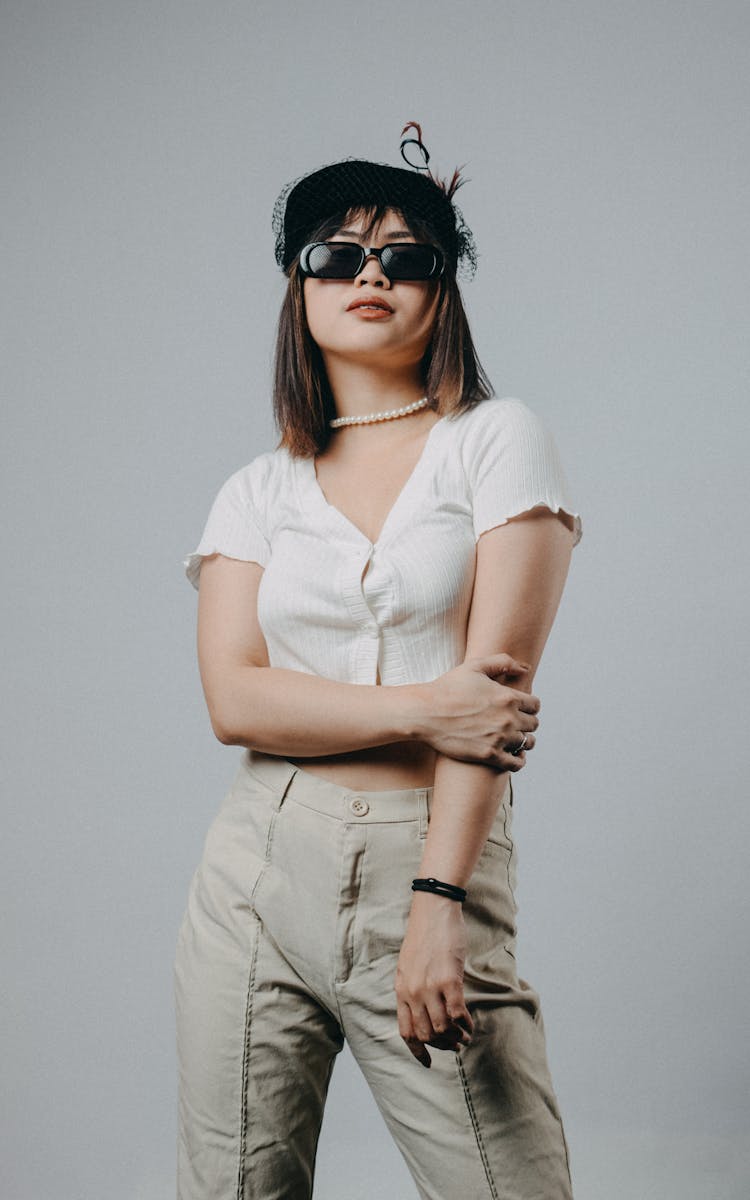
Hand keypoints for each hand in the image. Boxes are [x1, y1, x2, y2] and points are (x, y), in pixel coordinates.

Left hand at [394, 892, 474, 1067]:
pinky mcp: (448, 980)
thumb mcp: (408, 966)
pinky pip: (457, 1014)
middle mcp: (412, 992)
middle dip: (442, 1045)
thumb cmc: (424, 936)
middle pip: (426, 1034)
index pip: (406, 1031)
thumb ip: (412, 989)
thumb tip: (423, 1012)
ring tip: (465, 1036)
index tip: (428, 1062)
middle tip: (455, 1045)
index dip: (417, 1051)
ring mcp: (430, 988)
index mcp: (401, 990)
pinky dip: (465, 1024)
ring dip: (456, 1037)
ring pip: (442, 1029)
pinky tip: (470, 1023)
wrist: (433, 910)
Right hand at [417, 654, 539, 770]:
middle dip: (527, 723)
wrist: (426, 713)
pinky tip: (514, 756)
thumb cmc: (447, 688)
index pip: (535, 705)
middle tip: (517, 723)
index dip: (529, 706)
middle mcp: (508, 718)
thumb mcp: (475, 667)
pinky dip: (519, 761)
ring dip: (524, 741)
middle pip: (533, 724)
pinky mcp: (489, 755)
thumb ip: (502, 662)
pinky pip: (516, 763)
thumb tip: (525, 669)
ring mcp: (499, 738)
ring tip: (516, 740)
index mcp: (508, 697)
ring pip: (528, 743)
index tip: (521, 709)